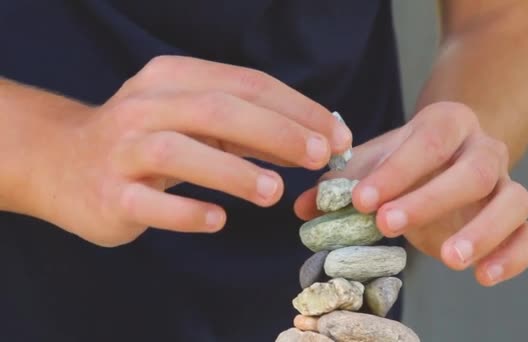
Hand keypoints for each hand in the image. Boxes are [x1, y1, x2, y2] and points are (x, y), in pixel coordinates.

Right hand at [33, 56, 351, 246]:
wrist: (63, 161)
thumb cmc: (144, 137)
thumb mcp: (191, 117)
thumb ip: (245, 126)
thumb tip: (314, 140)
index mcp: (173, 78)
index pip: (245, 84)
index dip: (296, 109)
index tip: (336, 134)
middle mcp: (145, 106)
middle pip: (218, 110)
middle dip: (277, 132)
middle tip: (320, 157)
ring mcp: (123, 150)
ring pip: (181, 152)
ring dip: (235, 171)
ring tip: (275, 192)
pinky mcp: (110, 194)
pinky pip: (152, 203)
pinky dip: (188, 211)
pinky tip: (218, 219)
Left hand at [295, 102, 527, 285]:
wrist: (452, 154)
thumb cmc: (407, 159)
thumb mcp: (375, 162)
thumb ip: (343, 181)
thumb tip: (301, 206)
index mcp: (447, 123)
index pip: (426, 142)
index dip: (395, 171)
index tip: (360, 201)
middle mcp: (484, 148)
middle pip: (473, 170)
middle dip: (430, 199)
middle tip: (387, 225)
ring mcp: (507, 181)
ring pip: (513, 201)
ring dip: (482, 231)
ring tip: (447, 260)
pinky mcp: (519, 216)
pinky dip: (515, 256)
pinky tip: (483, 277)